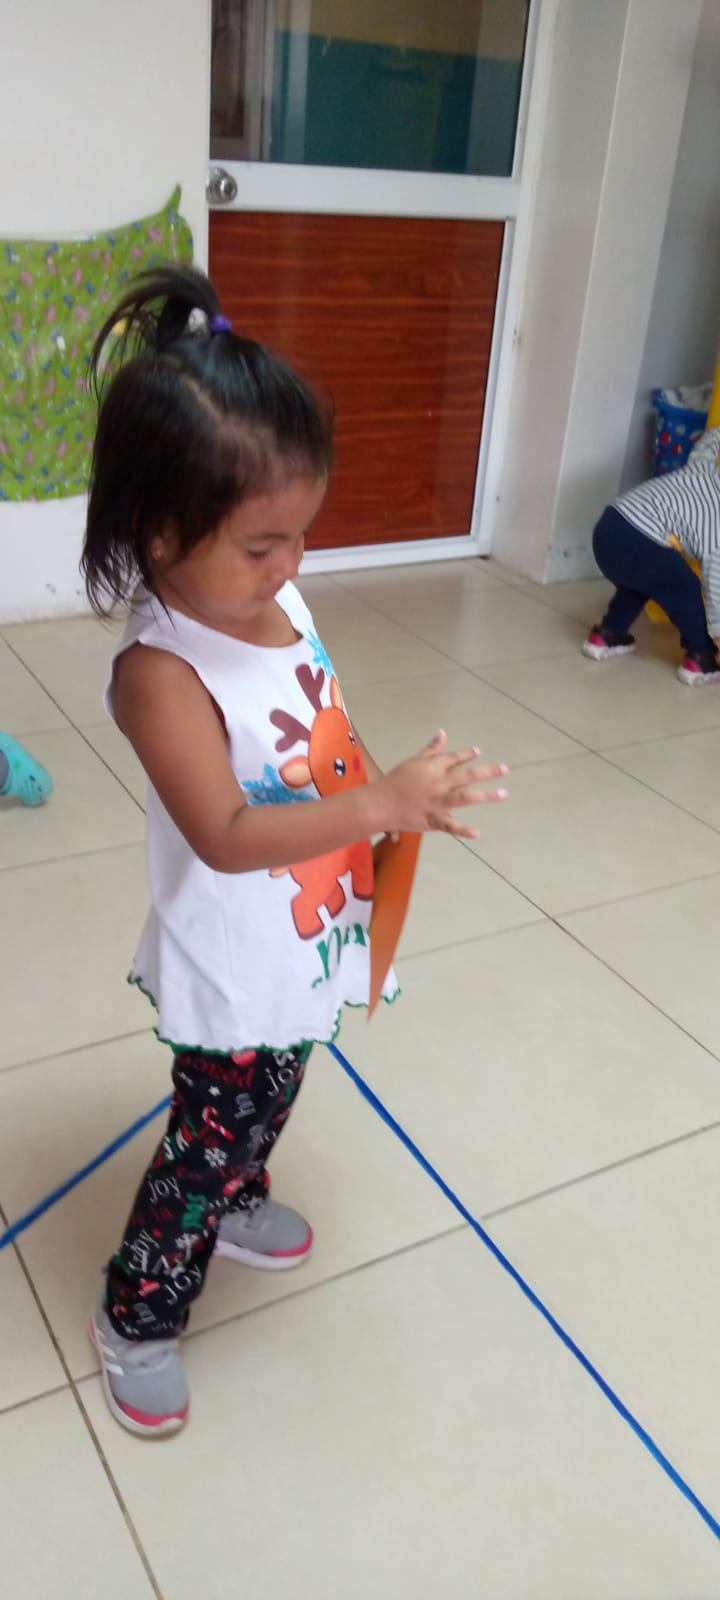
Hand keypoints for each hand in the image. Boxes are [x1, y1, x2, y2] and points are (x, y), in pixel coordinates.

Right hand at [377, 730, 507, 839]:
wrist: (379, 804)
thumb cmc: (395, 782)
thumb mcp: (413, 762)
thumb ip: (431, 750)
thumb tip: (442, 733)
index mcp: (432, 767)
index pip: (453, 758)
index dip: (467, 755)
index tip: (479, 752)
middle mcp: (438, 782)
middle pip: (467, 775)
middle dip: (488, 772)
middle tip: (506, 769)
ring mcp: (437, 802)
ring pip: (465, 797)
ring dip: (486, 795)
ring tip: (504, 794)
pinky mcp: (433, 819)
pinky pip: (450, 826)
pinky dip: (463, 830)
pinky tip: (477, 833)